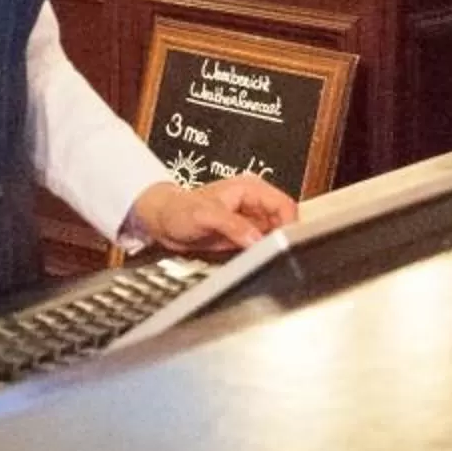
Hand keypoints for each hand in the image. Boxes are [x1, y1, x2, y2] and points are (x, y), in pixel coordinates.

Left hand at [129, 171, 297, 255]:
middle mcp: (254, 203)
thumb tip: (256, 238)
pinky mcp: (244, 236)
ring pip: (274, 235)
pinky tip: (253, 261)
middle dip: (280, 238)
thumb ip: (233, 225)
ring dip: (271, 248)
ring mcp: (250, 220)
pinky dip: (261, 254)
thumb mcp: (205, 215)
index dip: (288, 224)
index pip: (284, 205)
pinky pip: (261, 246)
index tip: (283, 243)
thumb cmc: (179, 210)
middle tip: (272, 255)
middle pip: (283, 222)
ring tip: (261, 259)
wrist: (162, 222)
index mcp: (250, 189)